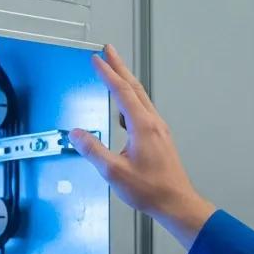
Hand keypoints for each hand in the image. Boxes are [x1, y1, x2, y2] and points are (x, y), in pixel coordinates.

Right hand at [70, 44, 215, 248]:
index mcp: (142, 126)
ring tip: (114, 72)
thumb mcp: (114, 172)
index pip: (121, 91)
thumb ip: (94, 150)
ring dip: (126, 81)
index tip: (96, 59)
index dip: (107, 73)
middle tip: (108, 51)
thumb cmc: (150, 189)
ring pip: (140, 97)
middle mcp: (152, 123)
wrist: (176, 202)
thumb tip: (77, 134)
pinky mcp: (159, 138)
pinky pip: (143, 110)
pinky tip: (123, 109)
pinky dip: (131, 100)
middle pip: (134, 87)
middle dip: (119, 67)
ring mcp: (158, 129)